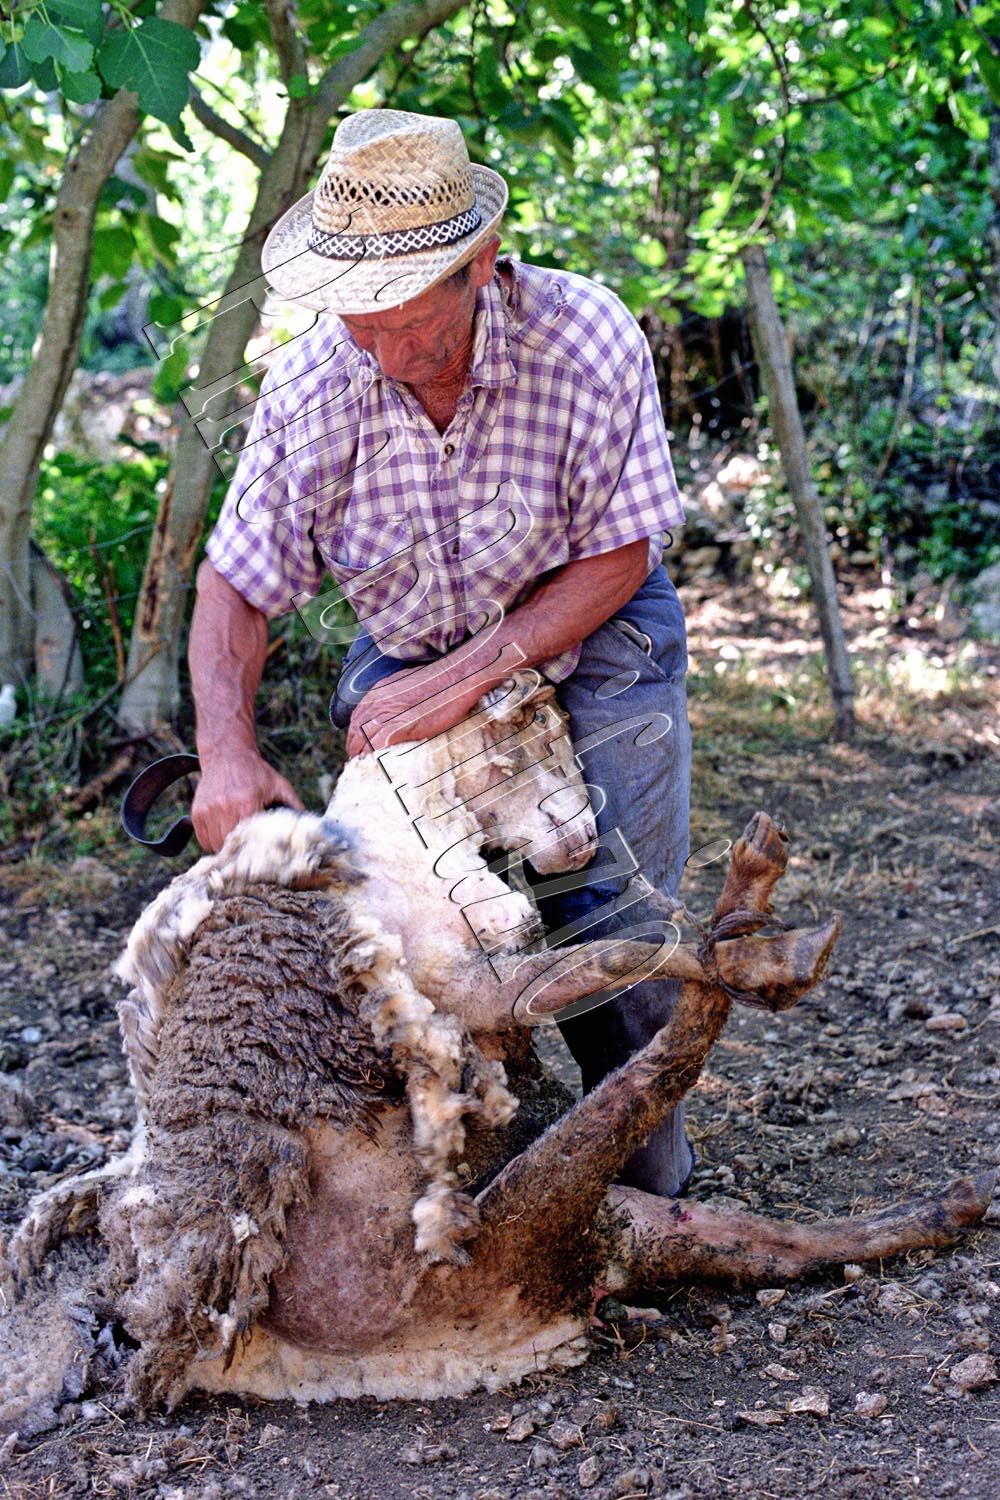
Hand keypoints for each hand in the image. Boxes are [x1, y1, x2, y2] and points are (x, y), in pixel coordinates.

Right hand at [191, 748, 304, 852]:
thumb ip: (294, 805)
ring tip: (236, 844)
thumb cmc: (256, 772)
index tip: (259, 857)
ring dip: (224, 849)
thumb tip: (309, 825)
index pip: (247, 840)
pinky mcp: (197, 813)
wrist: (226, 754)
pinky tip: (224, 835)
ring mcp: (208, 811)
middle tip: (247, 854)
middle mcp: (224, 808)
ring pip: (214, 845)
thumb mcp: (279, 785)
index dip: (253, 852)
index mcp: (246, 803)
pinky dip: (212, 842)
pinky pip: (203, 839)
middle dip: (238, 853)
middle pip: (229, 846)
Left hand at [345, 659, 494, 758]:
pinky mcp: (401, 726)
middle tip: (357, 761)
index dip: (354, 735)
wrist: (456, 678)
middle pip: (356, 730)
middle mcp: (378, 703)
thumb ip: (394, 698)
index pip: (356, 718)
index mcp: (378, 692)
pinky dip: (374, 756)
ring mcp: (388, 714)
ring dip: (362, 755)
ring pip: (364, 740)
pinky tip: (376, 764)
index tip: (357, 747)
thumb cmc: (439, 682)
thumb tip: (394, 713)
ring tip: (364, 766)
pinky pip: (378, 745)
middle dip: (354, 748)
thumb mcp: (407, 684)